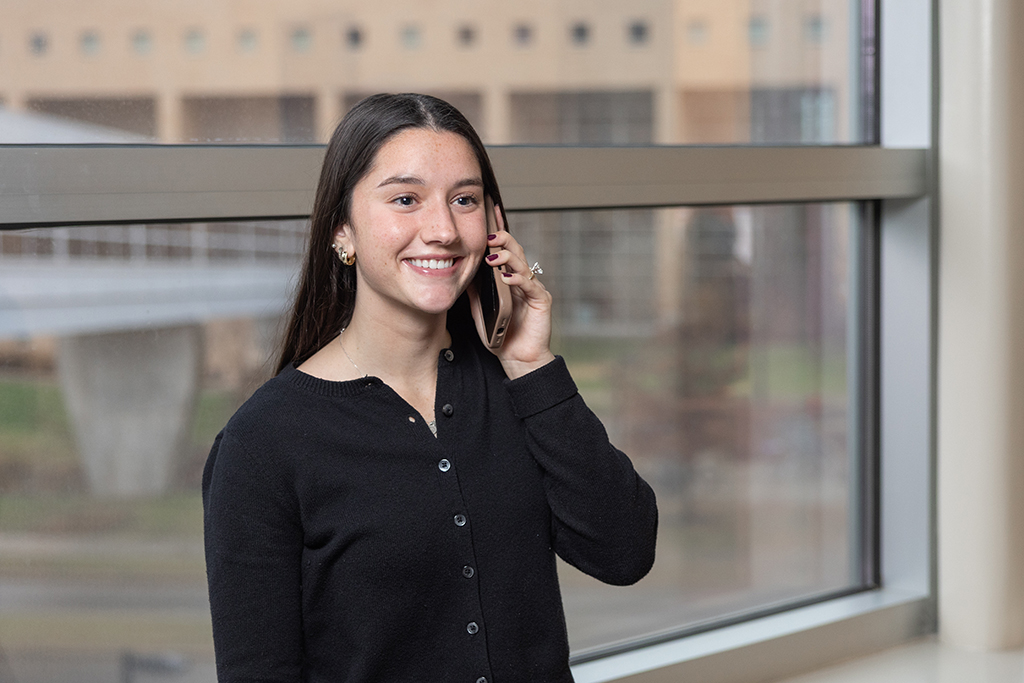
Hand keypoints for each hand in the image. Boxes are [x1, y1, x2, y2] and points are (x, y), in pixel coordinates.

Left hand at [468, 200, 555, 378]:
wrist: (516, 358)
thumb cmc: (499, 334)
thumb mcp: (479, 307)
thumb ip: (474, 288)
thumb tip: (458, 267)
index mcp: (508, 277)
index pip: (503, 248)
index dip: (497, 230)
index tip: (489, 213)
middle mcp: (521, 279)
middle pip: (514, 250)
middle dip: (502, 239)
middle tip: (488, 235)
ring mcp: (533, 288)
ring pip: (522, 263)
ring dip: (507, 257)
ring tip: (493, 255)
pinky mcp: (541, 301)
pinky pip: (530, 285)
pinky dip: (517, 279)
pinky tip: (506, 276)